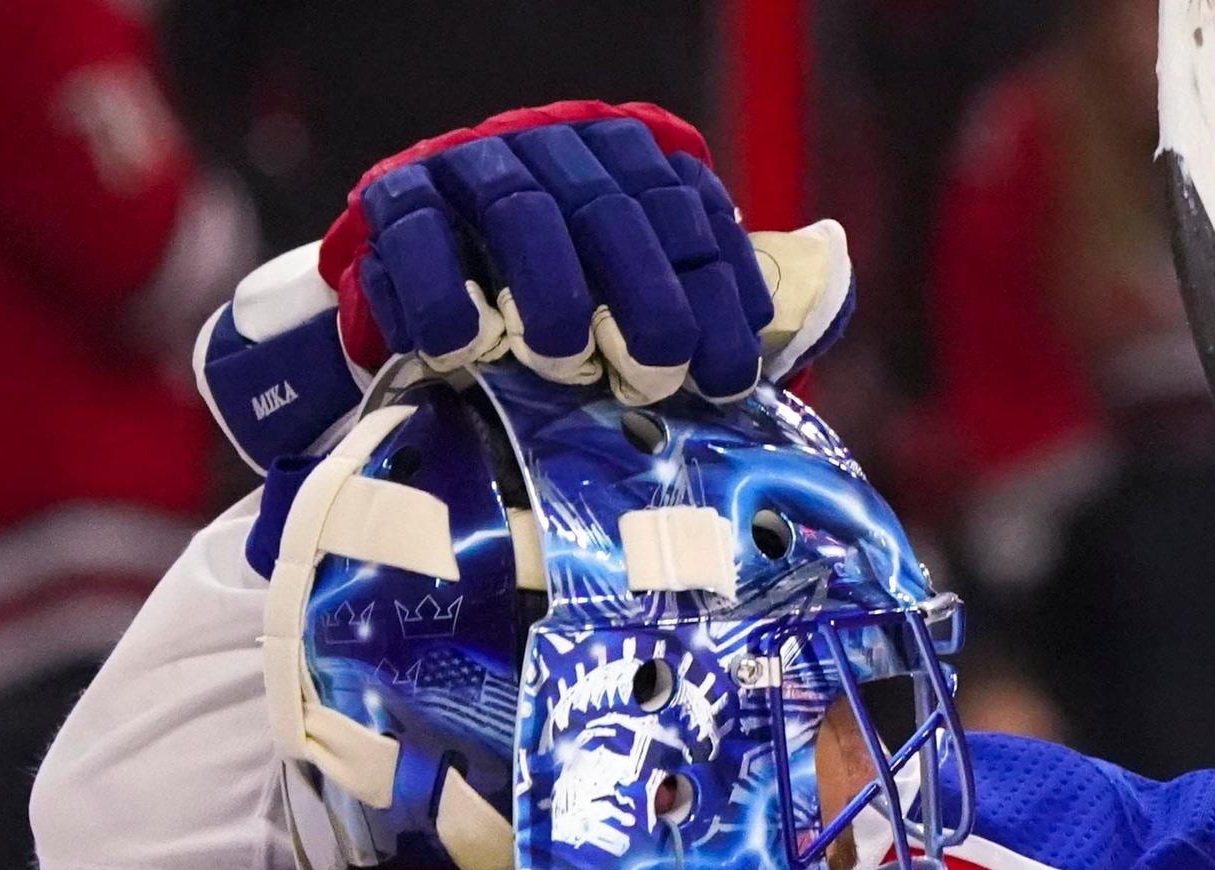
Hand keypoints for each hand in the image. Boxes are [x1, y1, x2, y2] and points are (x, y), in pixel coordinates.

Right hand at [322, 103, 796, 404]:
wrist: (436, 282)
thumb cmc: (562, 301)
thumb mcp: (645, 293)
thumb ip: (717, 296)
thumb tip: (815, 299)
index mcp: (627, 159)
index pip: (685, 211)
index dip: (716, 292)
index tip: (732, 374)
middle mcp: (556, 150)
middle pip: (612, 212)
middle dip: (645, 297)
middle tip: (660, 371)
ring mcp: (474, 169)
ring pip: (521, 215)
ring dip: (549, 292)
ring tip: (563, 358)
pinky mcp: (399, 203)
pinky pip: (420, 240)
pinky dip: (444, 294)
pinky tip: (466, 345)